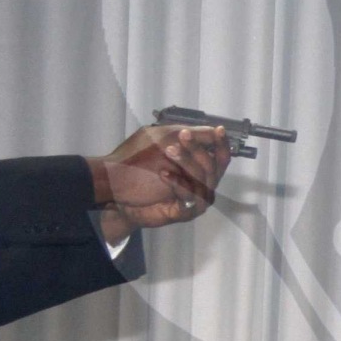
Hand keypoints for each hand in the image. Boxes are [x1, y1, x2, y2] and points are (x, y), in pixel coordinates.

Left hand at [92, 124, 229, 234]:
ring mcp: (196, 199)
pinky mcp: (186, 211)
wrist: (118, 189)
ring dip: (187, 162)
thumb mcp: (164, 140)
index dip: (221, 143)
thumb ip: (190, 135)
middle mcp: (202, 183)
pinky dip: (178, 183)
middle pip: (213, 166)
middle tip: (182, 135)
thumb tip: (214, 129)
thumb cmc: (141, 163)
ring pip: (203, 180)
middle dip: (197, 149)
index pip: (220, 156)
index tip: (220, 130)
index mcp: (200, 166)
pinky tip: (163, 173)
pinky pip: (189, 196)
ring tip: (169, 150)